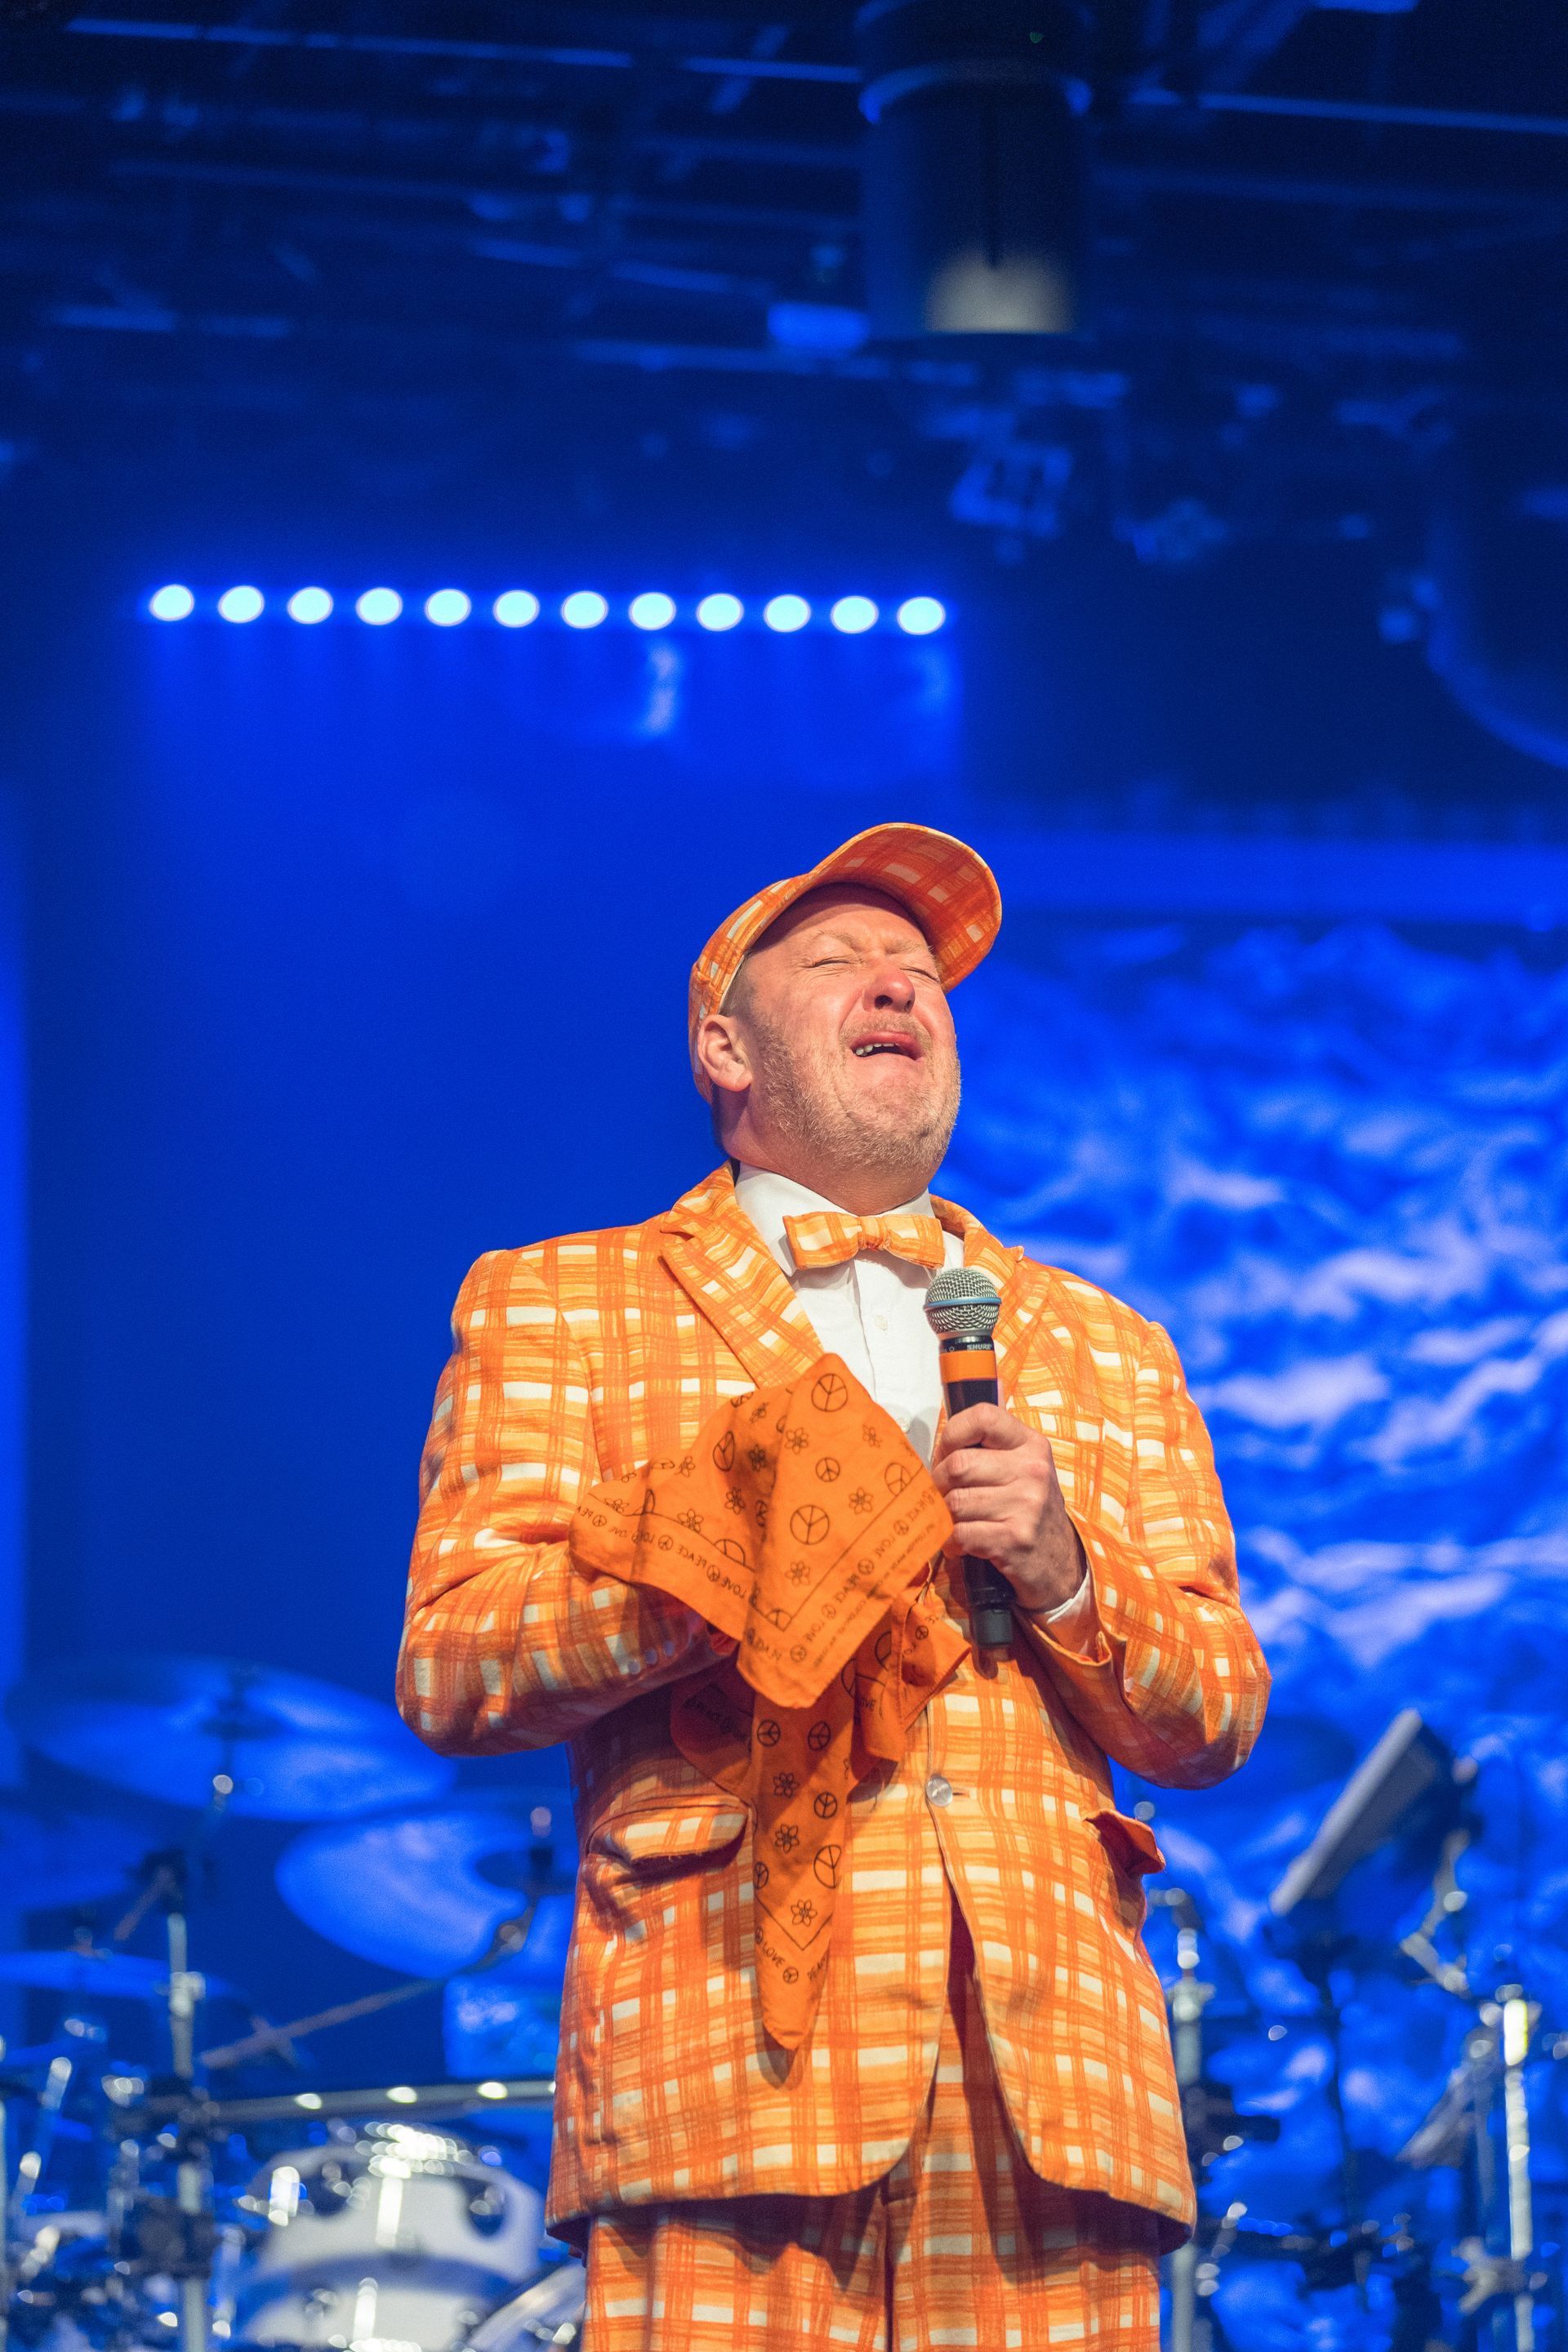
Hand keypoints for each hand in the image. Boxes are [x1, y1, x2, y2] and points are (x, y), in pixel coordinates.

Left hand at [931, 1403, 1086, 1615]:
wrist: (1060, 1563)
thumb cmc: (1028, 1509)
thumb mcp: (1021, 1469)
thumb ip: (989, 1448)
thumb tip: (939, 1442)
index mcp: (1031, 1444)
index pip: (983, 1417)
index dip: (953, 1433)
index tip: (947, 1453)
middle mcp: (1032, 1470)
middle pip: (958, 1465)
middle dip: (938, 1483)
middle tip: (941, 1495)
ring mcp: (1026, 1505)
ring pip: (955, 1502)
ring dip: (944, 1516)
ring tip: (954, 1521)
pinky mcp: (1014, 1539)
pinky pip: (960, 1533)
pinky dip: (951, 1542)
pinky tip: (960, 1544)